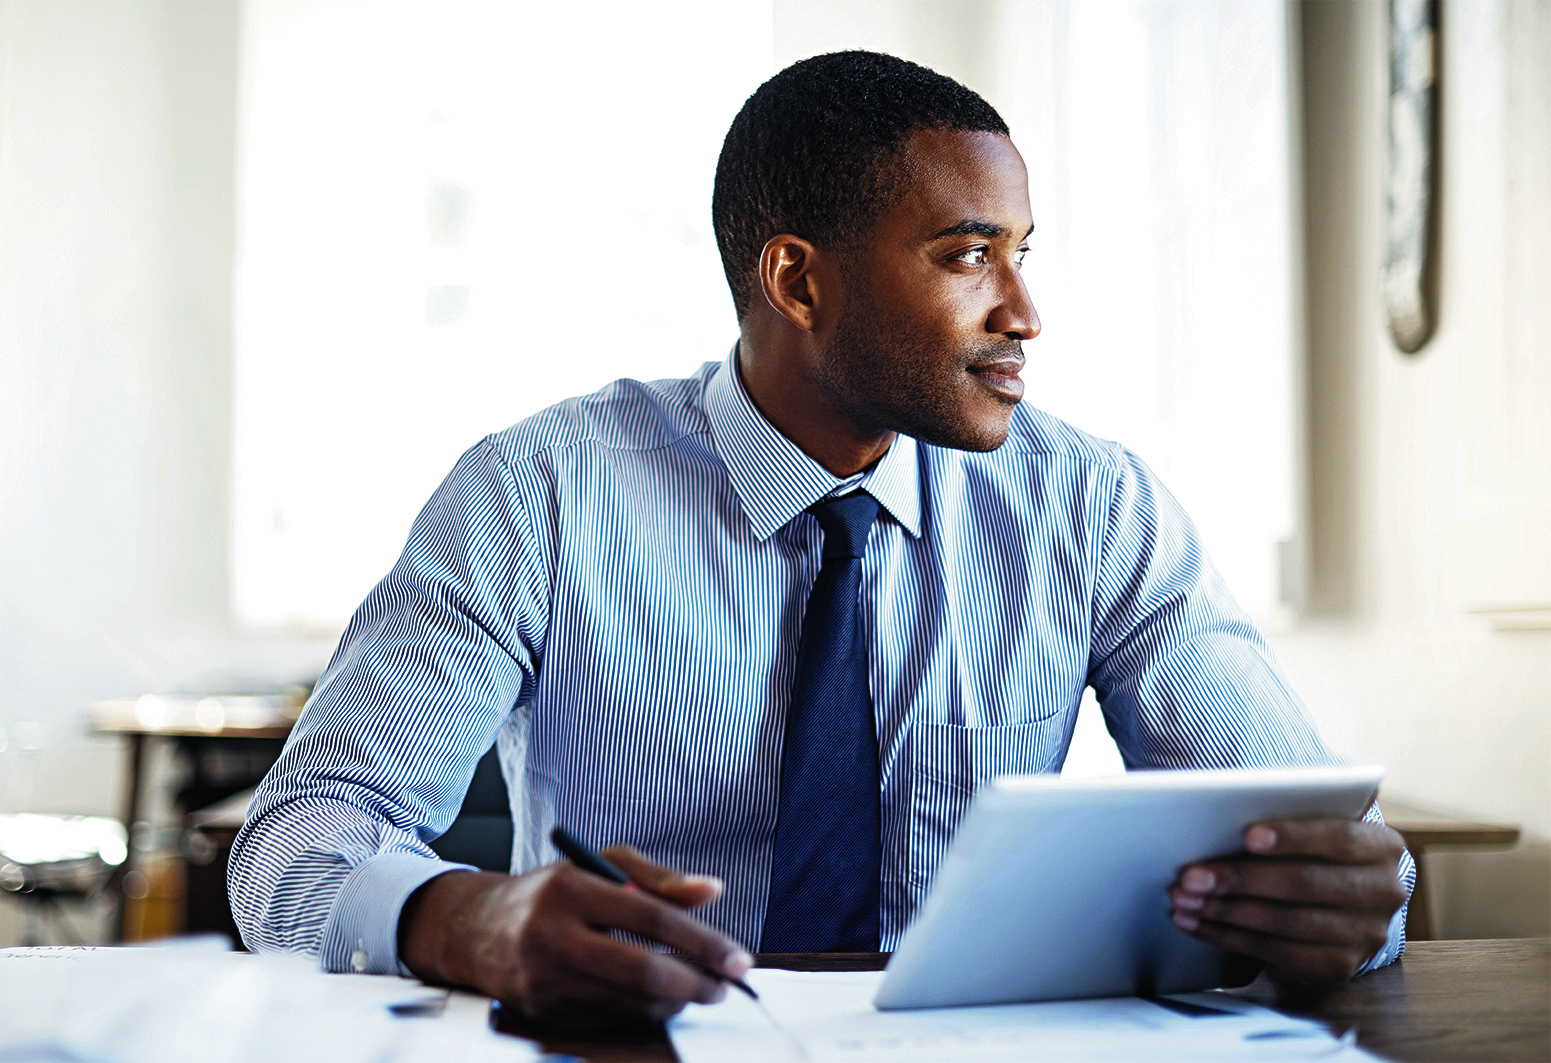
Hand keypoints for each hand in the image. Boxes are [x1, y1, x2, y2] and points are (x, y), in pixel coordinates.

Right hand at [398, 845, 752, 1027]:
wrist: (479, 930)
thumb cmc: (553, 892)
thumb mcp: (602, 866)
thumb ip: (660, 879)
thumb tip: (713, 891)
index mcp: (570, 888)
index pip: (652, 919)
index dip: (704, 942)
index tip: (737, 959)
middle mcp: (552, 935)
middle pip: (642, 973)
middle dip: (696, 984)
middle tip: (725, 985)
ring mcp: (544, 980)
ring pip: (630, 1005)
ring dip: (676, 1003)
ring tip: (696, 988)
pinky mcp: (543, 1013)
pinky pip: (610, 1021)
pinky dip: (643, 1013)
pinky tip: (657, 998)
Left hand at [1168, 818, 1407, 991]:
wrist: (1344, 903)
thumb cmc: (1315, 851)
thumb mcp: (1316, 828)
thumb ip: (1290, 814)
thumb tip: (1222, 811)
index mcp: (1382, 845)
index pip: (1337, 837)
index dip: (1292, 836)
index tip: (1247, 835)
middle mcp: (1384, 891)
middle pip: (1303, 883)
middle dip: (1240, 879)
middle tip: (1191, 876)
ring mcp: (1366, 933)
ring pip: (1286, 922)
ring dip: (1226, 912)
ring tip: (1184, 900)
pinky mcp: (1340, 965)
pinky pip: (1277, 952)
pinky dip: (1229, 937)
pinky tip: (1197, 924)